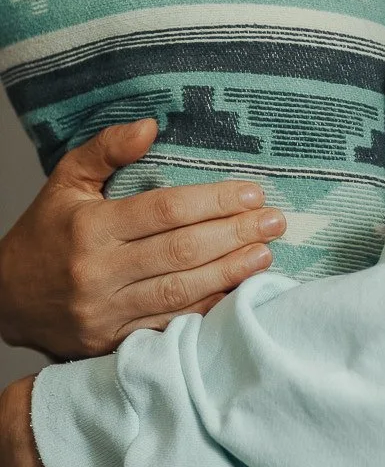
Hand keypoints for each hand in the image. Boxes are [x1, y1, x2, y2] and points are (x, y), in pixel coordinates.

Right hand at [0, 120, 285, 360]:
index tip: (252, 192)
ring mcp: (106, 312)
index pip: (165, 210)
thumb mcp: (66, 181)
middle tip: (274, 221)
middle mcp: (98, 272)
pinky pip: (169, 323)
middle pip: (181, 251)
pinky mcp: (112, 341)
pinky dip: (207, 309)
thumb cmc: (45, 233)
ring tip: (266, 253)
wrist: (4, 298)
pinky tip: (238, 292)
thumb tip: (150, 125)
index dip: (213, 200)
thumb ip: (106, 149)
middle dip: (234, 234)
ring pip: (180, 291)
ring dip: (230, 272)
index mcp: (90, 228)